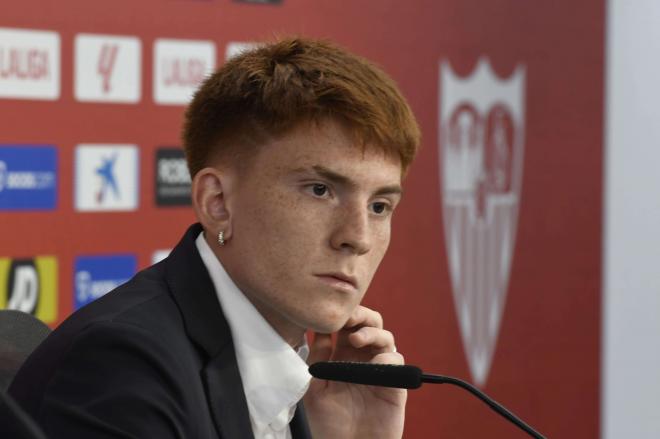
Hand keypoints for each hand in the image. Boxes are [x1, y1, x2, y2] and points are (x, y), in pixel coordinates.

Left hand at [304, 305, 405, 438]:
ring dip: (372, 333)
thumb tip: (319, 327)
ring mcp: (381, 370)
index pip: (349, 325)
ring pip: (386, 337)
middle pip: (371, 324)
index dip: (345, 314)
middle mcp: (364, 359)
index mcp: (344, 356)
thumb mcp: (315, 387)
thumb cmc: (329, 424)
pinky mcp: (395, 384)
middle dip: (362, 315)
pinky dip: (386, 357)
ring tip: (356, 339)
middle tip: (350, 318)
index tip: (334, 312)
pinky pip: (396, 361)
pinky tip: (373, 365)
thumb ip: (319, 357)